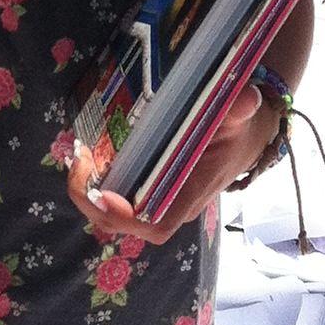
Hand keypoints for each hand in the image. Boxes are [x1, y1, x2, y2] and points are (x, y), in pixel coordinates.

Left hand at [67, 84, 275, 247]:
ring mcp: (157, 197)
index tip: (105, 194)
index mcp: (191, 193)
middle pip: (125, 223)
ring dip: (88, 190)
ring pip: (114, 212)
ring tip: (78, 156)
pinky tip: (86, 153)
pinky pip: (115, 194)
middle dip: (93, 201)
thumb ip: (239, 110)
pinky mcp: (146, 184)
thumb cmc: (238, 132)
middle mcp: (171, 203)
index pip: (157, 225)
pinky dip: (95, 179)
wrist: (244, 138)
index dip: (127, 218)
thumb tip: (247, 99)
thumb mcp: (241, 118)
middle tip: (79, 164)